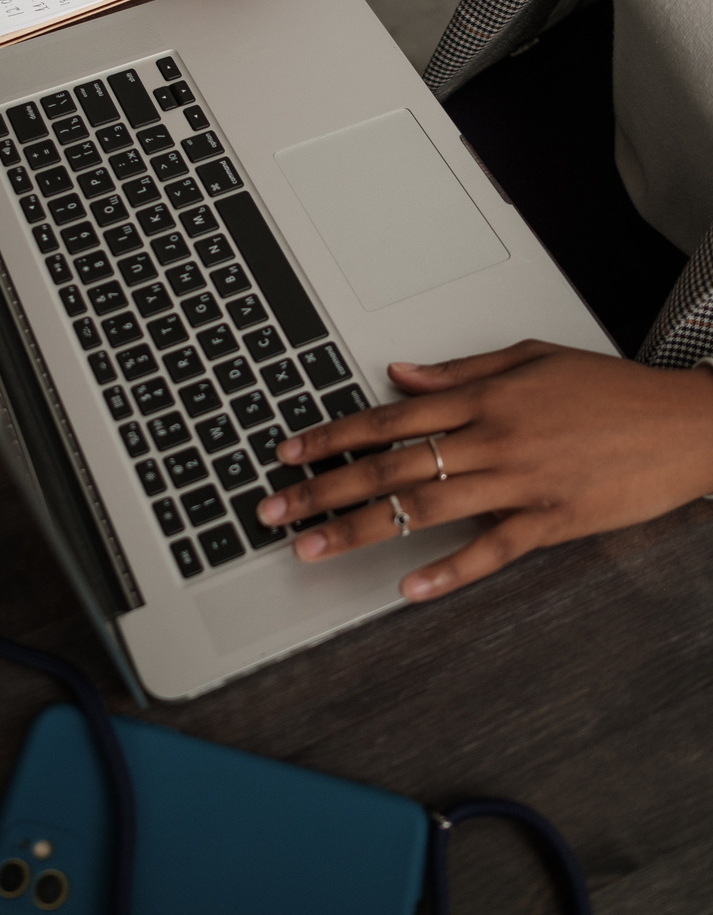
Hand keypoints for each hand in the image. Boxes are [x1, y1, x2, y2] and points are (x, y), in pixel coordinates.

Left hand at [255, 340, 712, 600]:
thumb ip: (459, 371)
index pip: (389, 417)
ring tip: (315, 549)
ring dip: (364, 530)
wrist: (683, 423)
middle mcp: (493, 437)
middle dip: (326, 488)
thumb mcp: (530, 358)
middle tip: (276, 511)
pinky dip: (450, 570)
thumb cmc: (609, 389)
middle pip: (392, 464)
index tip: (289, 452)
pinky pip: (493, 550)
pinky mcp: (553, 521)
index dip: (333, 436)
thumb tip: (399, 373)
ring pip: (427, 507)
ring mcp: (522, 481)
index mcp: (484, 397)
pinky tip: (410, 590)